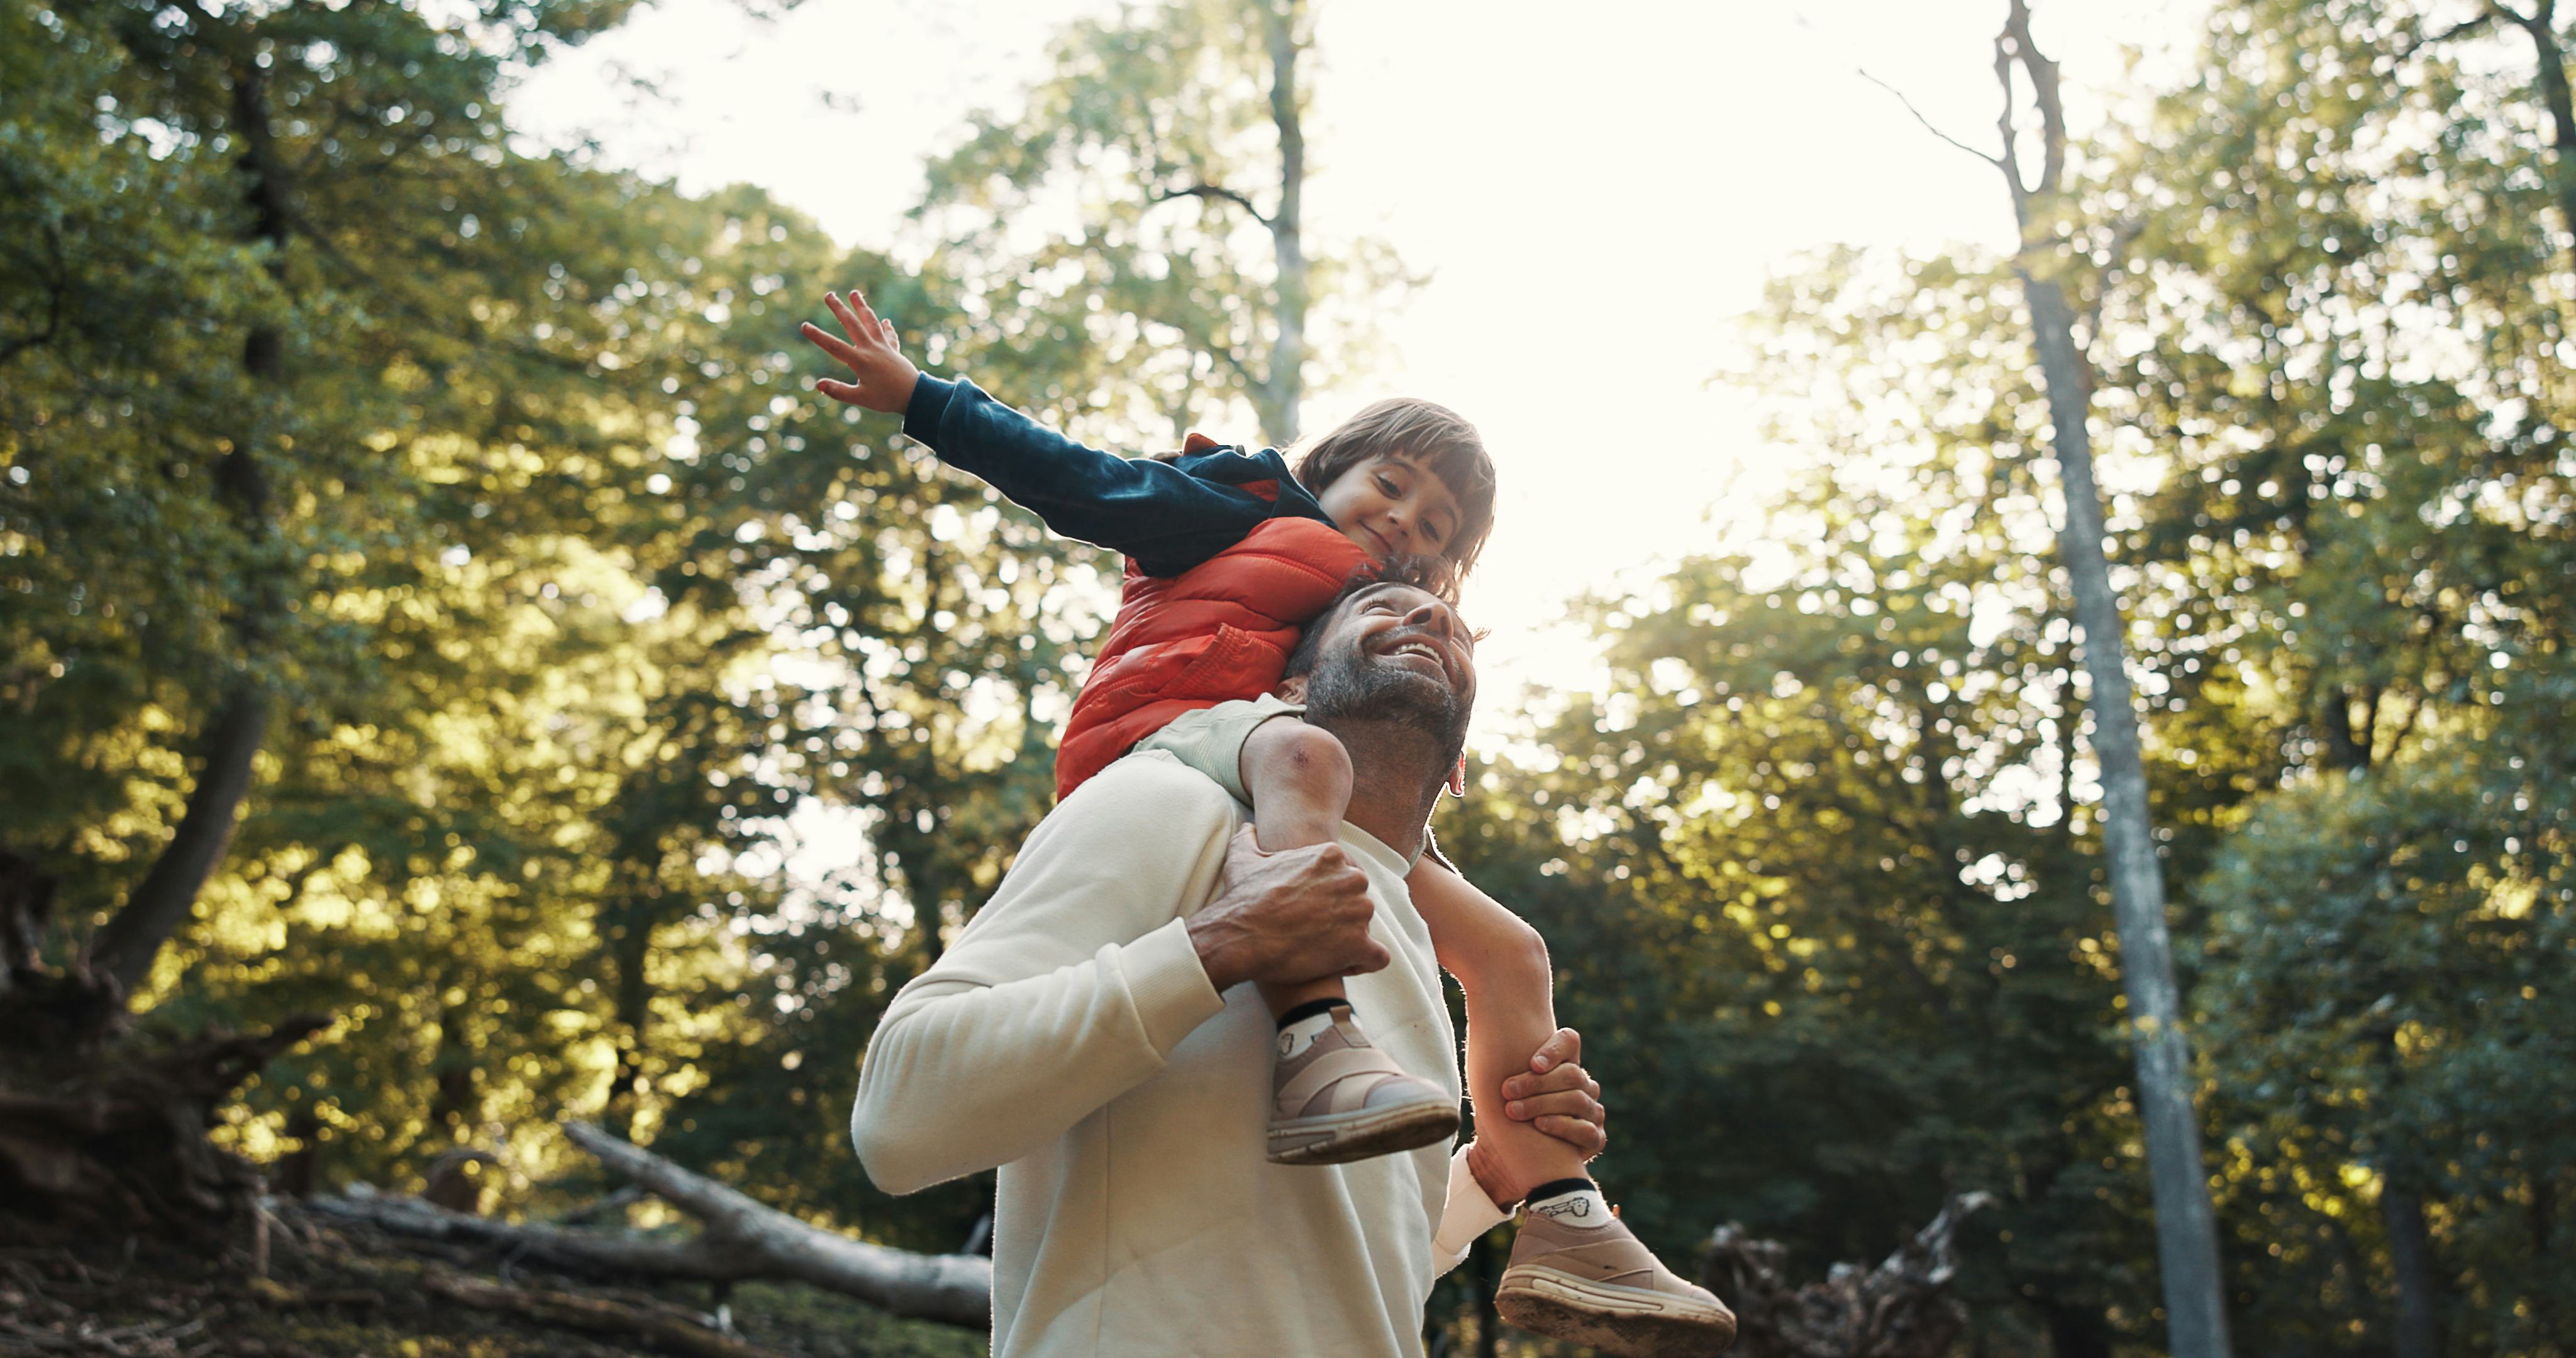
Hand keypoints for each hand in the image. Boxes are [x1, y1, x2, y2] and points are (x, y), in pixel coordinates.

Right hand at [800, 289, 921, 414]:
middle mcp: (871, 349)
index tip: (804, 325)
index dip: (818, 336)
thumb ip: (839, 391)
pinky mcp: (894, 350)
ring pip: (871, 322)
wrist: (916, 395)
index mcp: (861, 361)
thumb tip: (818, 384)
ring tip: (855, 293)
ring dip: (862, 306)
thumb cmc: (887, 399)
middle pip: (852, 324)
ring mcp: (884, 347)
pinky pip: (889, 336)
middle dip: (839, 308)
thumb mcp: (861, 398)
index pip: (834, 346)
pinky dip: (886, 328)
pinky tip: (886, 321)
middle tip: (828, 294)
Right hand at [1187, 827, 1388, 991]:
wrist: (1240, 937)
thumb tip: (1249, 828)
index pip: (1345, 875)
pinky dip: (1363, 963)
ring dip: (1347, 940)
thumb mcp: (1242, 858)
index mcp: (1332, 856)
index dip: (1327, 895)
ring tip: (1317, 951)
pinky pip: (1377, 957)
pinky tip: (1340, 966)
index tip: (1307, 908)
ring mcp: (1359, 912)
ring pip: (1365, 927)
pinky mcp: (1359, 945)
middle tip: (1311, 930)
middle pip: (1357, 900)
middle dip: (1339, 916)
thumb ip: (1249, 838)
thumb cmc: (1243, 898)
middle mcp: (1352, 879)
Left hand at [1464, 1027, 1605, 1207]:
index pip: (1569, 1041)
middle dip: (1535, 1083)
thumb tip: (1482, 1033)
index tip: (1532, 1063)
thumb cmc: (1510, 1113)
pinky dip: (1562, 1126)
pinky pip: (1586, 1129)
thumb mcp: (1504, 1087)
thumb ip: (1502, 1063)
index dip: (1554, 1049)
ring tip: (1514, 1111)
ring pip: (1577, 1099)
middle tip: (1506, 1091)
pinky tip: (1540, 1125)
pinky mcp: (1595, 1137)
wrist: (1524, 1155)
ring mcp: (1593, 1111)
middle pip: (1571, 1073)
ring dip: (1542, 1104)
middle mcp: (1585, 1085)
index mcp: (1566, 1064)